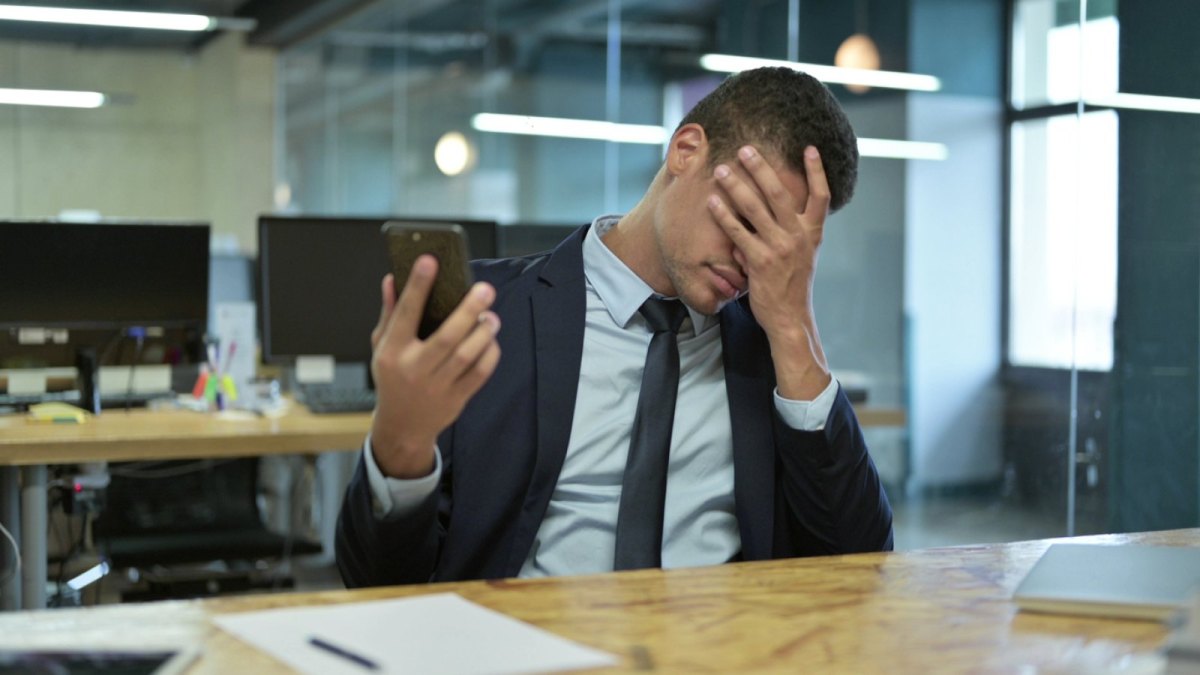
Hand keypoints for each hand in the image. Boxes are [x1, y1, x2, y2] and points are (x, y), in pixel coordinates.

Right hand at [368, 255, 500, 477]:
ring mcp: (436, 386)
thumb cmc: (393, 378)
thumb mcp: (381, 347)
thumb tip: (391, 279)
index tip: (430, 260)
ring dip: (483, 333)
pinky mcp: (456, 399)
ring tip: (490, 316)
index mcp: (392, 352)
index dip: (418, 286)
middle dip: (468, 310)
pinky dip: (489, 355)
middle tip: (485, 289)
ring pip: (466, 357)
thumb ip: (390, 313)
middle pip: (446, 337)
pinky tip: (491, 340)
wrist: (402, 427)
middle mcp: (414, 369)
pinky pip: (479, 375)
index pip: (405, 313)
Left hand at [706, 144, 831, 398]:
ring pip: (755, 209)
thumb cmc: (791, 286)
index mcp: (812, 234)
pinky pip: (738, 232)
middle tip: (745, 149)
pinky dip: (724, 215)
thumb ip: (791, 233)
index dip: (817, 171)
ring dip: (736, 186)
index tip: (809, 148)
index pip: (821, 196)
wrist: (790, 319)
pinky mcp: (760, 262)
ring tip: (722, 170)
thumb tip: (769, 213)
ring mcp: (780, 248)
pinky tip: (712, 202)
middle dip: (761, 168)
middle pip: (780, 193)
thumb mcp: (802, 257)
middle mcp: (799, 237)